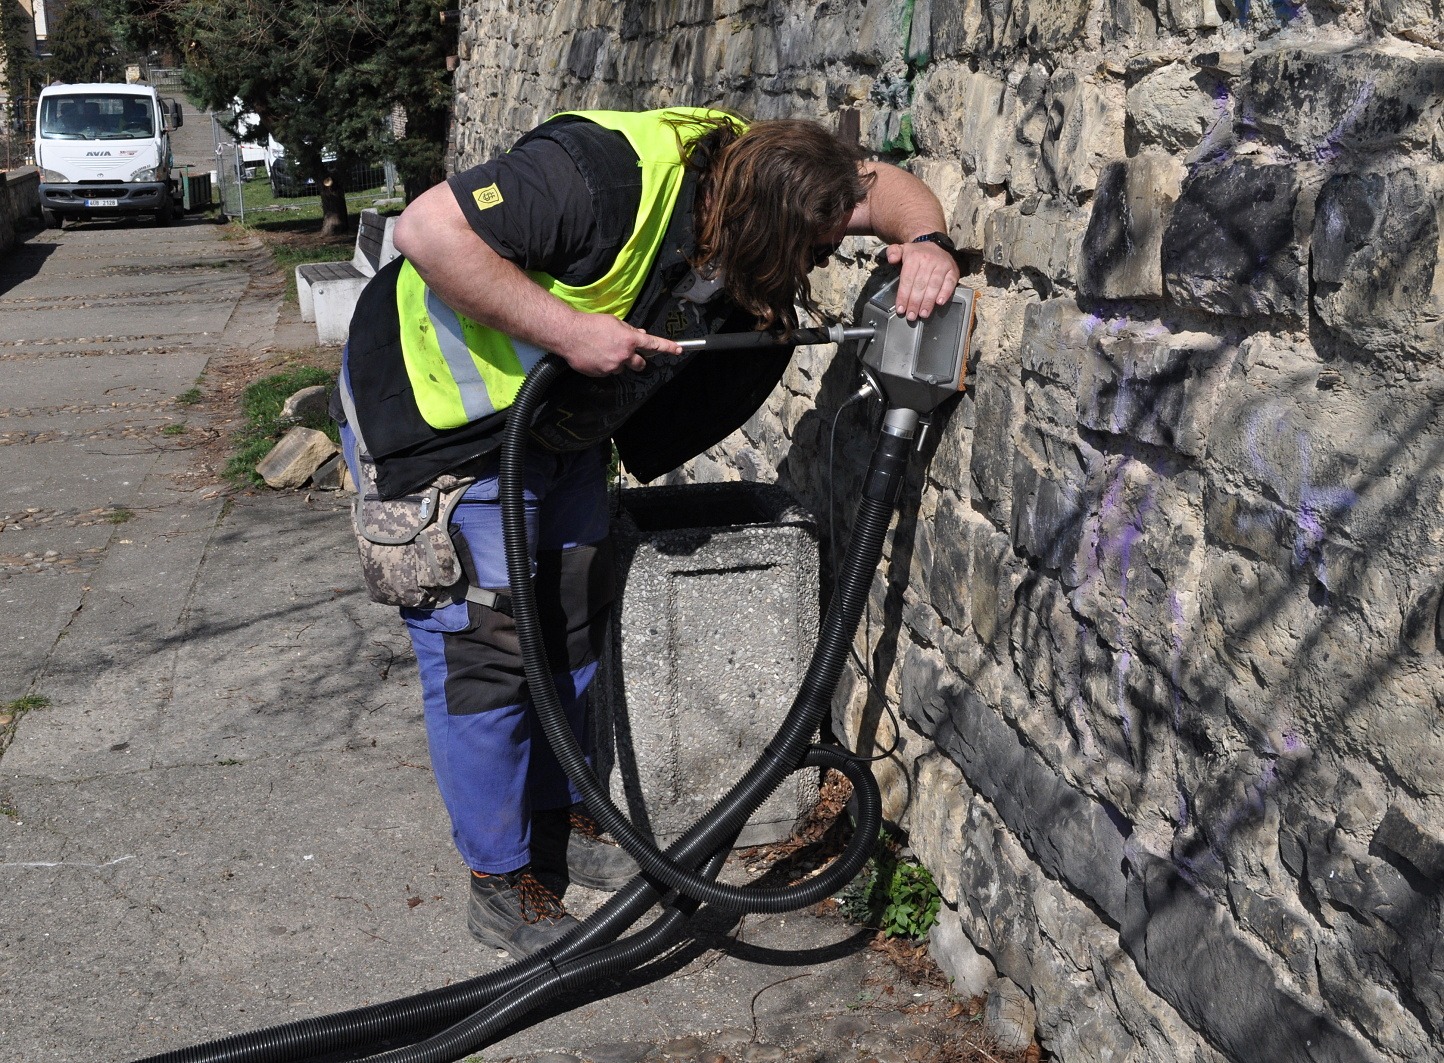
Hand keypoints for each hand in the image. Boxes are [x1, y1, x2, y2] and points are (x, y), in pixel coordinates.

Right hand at [557, 312, 683, 376]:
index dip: (668, 347)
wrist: (569, 334)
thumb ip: (629, 330)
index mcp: (629, 340)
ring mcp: (612, 366)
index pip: (653, 344)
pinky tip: (595, 356)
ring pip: (622, 368)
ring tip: (603, 351)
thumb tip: (640, 334)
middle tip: (627, 353)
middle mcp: (624, 355)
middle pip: (640, 364)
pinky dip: (605, 365)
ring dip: (618, 362)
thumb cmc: (591, 324)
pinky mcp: (601, 373)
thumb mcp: (614, 322)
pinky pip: (608, 372)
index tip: (679, 350)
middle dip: (637, 360)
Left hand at [884, 239, 959, 321]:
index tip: (901, 309)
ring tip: (923, 314)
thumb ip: (893, 252)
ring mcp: (942, 265)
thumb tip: (891, 259)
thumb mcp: (902, 249)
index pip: (907, 279)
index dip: (903, 296)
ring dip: (928, 302)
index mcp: (914, 256)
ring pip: (934, 285)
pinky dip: (945, 293)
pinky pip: (949, 283)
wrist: (934, 243)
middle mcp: (929, 260)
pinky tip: (939, 303)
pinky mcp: (953, 270)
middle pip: (920, 285)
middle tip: (911, 316)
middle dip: (915, 303)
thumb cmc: (916, 253)